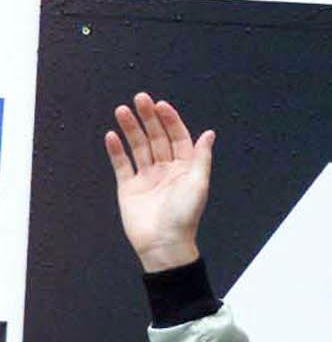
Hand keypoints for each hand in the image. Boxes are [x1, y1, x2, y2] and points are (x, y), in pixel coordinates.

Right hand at [105, 93, 213, 272]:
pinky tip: (112, 135)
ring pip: (138, 147)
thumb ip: (201, 157)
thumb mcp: (198, 183)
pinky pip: (122, 165)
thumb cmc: (184, 216)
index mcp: (186, 168)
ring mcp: (147, 177)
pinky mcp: (129, 187)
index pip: (178, 138)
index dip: (170, 121)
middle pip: (156, 138)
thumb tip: (210, 133)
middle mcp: (166, 169)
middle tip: (139, 98)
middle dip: (148, 118)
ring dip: (130, 129)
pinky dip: (116, 150)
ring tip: (121, 110)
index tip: (160, 105)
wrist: (163, 243)